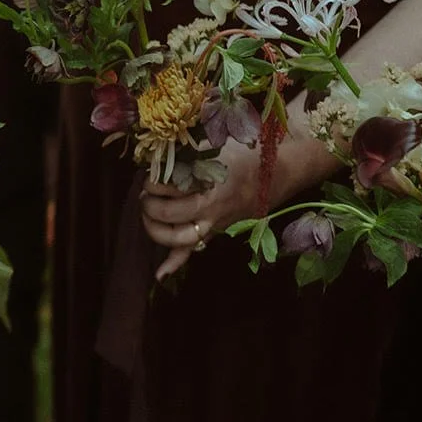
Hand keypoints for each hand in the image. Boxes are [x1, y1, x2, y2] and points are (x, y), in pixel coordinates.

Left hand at [140, 141, 264, 279]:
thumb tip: (160, 152)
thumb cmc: (243, 156)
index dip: (154, 182)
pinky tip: (159, 275)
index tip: (151, 174)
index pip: (171, 188)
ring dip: (155, 230)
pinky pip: (192, 253)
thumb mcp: (215, 146)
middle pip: (170, 214)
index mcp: (211, 185)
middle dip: (150, 204)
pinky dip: (174, 264)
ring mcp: (212, 225)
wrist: (275, 174)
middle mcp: (210, 209)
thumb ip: (188, 151)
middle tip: (146, 194)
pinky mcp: (213, 234)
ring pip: (178, 239)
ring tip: (148, 215)